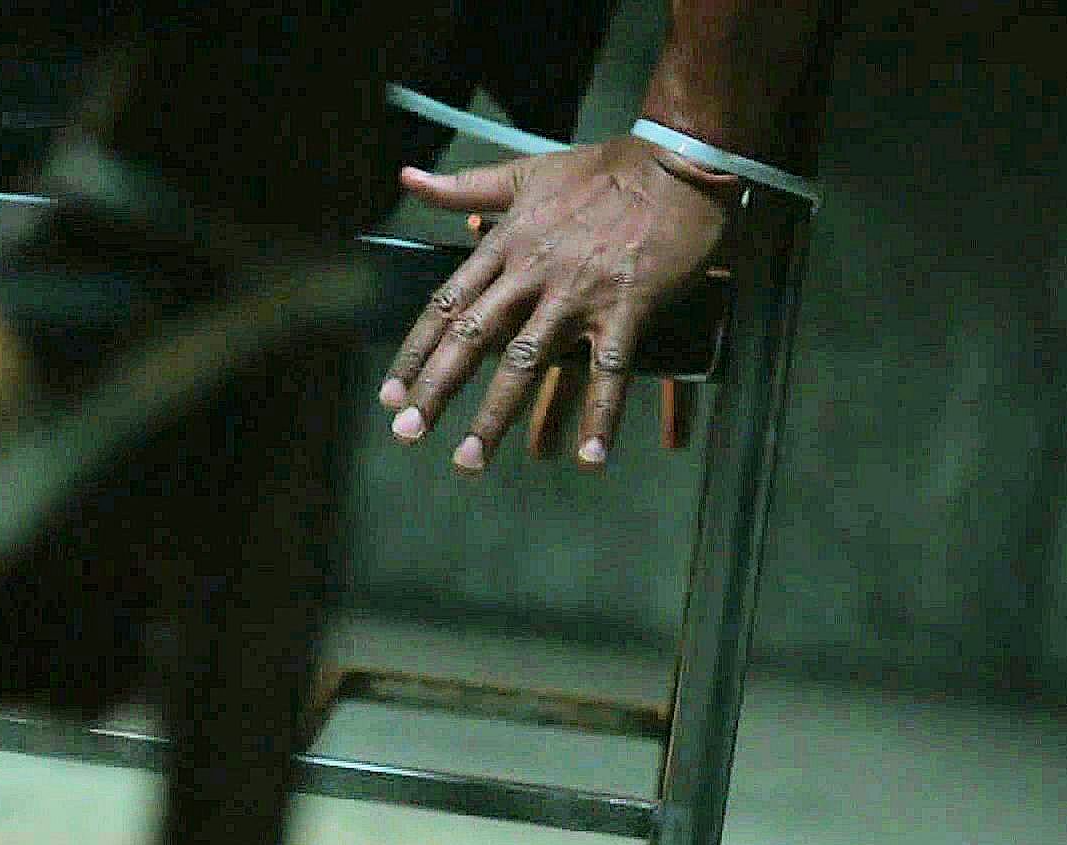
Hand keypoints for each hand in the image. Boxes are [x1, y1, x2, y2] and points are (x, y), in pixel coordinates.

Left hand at [381, 135, 737, 471]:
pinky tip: (590, 459)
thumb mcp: (523, 173)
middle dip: (437, 389)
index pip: (446, 304)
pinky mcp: (627, 306)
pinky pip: (610, 370)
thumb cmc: (600, 170)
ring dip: (496, 415)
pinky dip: (602, 416)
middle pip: (472, 338)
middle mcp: (531, 272)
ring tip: (470, 460)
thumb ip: (463, 187)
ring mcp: (578, 292)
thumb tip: (407, 177)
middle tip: (408, 434)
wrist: (677, 161)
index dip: (416, 351)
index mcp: (504, 244)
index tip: (390, 394)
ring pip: (527, 361)